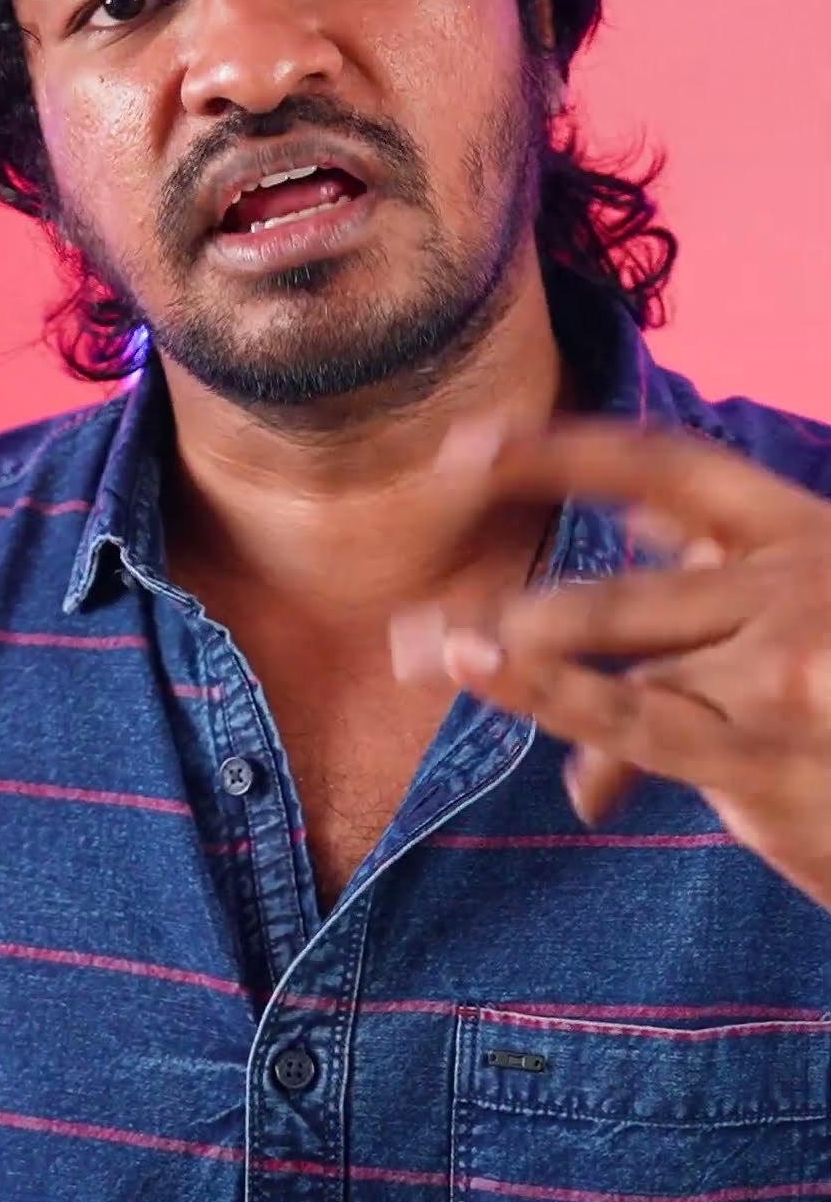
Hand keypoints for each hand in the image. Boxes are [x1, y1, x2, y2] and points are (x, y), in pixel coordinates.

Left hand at [396, 422, 830, 911]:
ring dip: (509, 659)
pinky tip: (491, 677)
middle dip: (512, 600)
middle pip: (620, 584)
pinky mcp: (769, 755)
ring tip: (424, 648)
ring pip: (617, 652)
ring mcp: (780, 671)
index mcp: (803, 531)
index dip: (565, 451)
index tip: (474, 446)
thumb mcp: (824, 578)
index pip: (666, 467)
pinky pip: (639, 725)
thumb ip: (733, 547)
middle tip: (412, 611)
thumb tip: (636, 509)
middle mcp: (791, 586)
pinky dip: (559, 706)